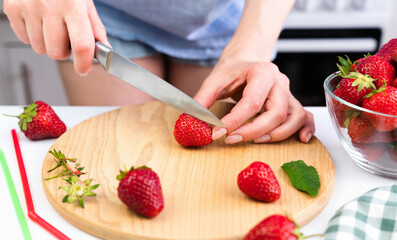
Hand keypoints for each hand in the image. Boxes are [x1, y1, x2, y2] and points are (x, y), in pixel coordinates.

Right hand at [3, 0, 108, 74]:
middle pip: (57, 52)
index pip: (81, 45)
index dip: (84, 63)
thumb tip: (104, 50)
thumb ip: (95, 27)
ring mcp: (28, 8)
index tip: (84, 69)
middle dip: (65, 53)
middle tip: (67, 39)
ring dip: (48, 45)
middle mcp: (49, 7)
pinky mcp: (12, 9)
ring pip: (40, 49)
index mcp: (73, 6)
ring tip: (52, 27)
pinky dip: (33, 36)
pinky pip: (24, 39)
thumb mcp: (85, 2)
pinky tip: (39, 22)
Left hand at [194, 58, 314, 143]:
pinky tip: (301, 140)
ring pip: (294, 117)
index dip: (234, 121)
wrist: (246, 61)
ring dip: (277, 134)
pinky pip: (305, 117)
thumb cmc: (232, 70)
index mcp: (262, 72)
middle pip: (276, 112)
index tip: (217, 133)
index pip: (251, 102)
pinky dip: (306, 129)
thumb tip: (191, 120)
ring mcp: (288, 93)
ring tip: (256, 141)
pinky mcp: (291, 102)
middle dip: (253, 131)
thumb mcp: (214, 80)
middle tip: (231, 139)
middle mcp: (279, 82)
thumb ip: (203, 99)